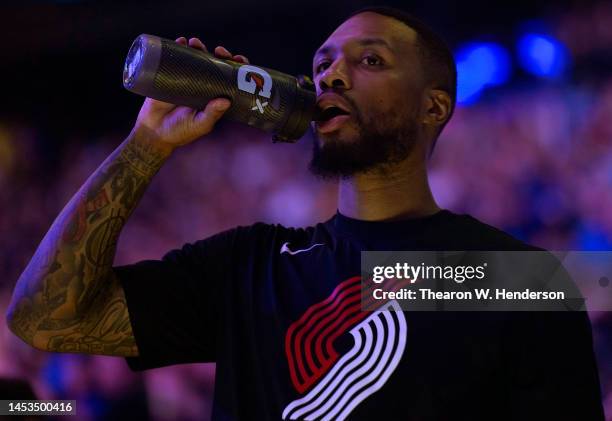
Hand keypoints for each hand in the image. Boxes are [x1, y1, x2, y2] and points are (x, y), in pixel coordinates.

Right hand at [133, 37, 249, 153]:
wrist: (154, 131)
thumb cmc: (181, 131)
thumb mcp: (200, 124)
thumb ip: (212, 114)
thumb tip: (226, 101)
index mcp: (215, 95)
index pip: (230, 78)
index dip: (236, 67)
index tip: (238, 60)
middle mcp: (203, 84)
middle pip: (216, 64)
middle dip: (220, 54)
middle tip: (219, 51)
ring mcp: (186, 78)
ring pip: (197, 57)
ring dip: (199, 46)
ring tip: (195, 43)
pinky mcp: (169, 75)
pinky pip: (175, 57)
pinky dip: (178, 47)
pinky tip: (180, 41)